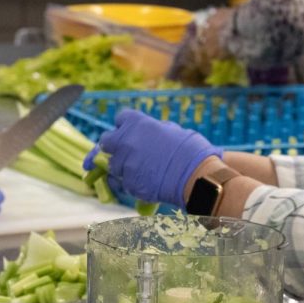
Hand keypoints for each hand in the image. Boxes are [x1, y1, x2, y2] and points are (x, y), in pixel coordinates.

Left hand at [95, 109, 222, 207]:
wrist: (196, 175)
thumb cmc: (190, 149)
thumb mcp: (172, 130)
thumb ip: (153, 129)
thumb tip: (148, 132)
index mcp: (137, 123)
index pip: (120, 119)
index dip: (125, 126)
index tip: (130, 132)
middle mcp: (125, 141)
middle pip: (107, 141)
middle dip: (114, 146)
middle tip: (125, 152)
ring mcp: (125, 163)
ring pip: (114, 165)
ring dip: (123, 166)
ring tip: (141, 170)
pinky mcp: (129, 183)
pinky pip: (125, 182)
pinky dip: (133, 182)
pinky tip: (148, 182)